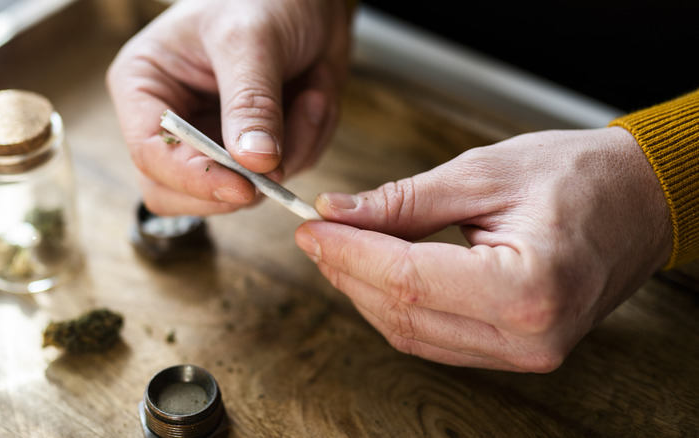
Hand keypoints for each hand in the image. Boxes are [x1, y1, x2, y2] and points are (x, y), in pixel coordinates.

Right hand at [106, 0, 351, 214]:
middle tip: (279, 165)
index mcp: (145, 86)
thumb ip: (251, 102)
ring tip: (310, 96)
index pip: (150, 155)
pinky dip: (308, 144)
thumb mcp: (252, 41)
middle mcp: (173, 122)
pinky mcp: (253, 152)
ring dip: (289, 154)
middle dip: (237, 184)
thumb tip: (253, 163)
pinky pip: (279, 175)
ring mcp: (213, 142)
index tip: (243, 188)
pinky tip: (314, 97)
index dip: (194, 180)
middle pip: (179, 193)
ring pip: (239, 193)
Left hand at [295, 127, 671, 371]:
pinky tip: (375, 275)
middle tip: (317, 235)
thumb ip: (405, 201)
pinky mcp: (516, 351)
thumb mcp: (484, 174)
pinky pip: (437, 339)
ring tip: (338, 251)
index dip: (348, 253)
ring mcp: (524, 353)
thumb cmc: (578, 177)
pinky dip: (398, 308)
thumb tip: (339, 213)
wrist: (639, 201)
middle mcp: (527, 336)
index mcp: (525, 288)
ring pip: (413, 334)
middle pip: (403, 312)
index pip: (406, 279)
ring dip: (366, 293)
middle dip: (348, 272)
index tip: (312, 228)